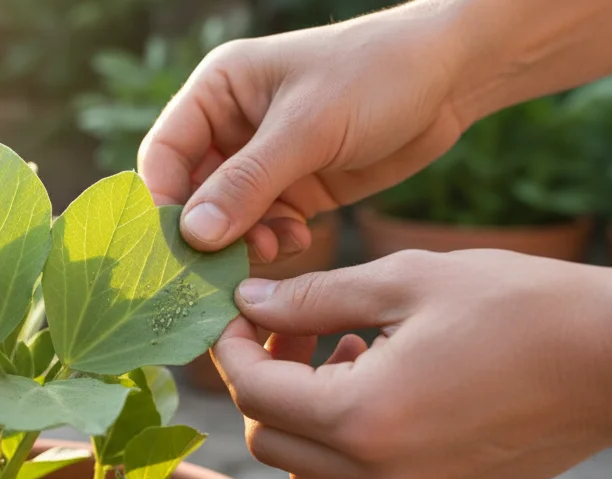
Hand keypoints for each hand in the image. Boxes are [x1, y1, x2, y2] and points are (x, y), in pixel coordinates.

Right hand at [138, 4, 472, 261]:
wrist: (450, 77)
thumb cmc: (375, 75)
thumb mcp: (308, 127)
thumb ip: (248, 183)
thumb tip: (193, 235)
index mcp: (218, 91)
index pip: (164, 155)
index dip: (161, 202)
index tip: (175, 247)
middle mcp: (231, 127)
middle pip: (191, 195)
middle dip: (205, 233)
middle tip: (219, 270)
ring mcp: (264, 162)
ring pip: (228, 220)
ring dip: (243, 243)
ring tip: (271, 248)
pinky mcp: (297, 190)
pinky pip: (266, 229)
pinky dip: (274, 243)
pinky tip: (299, 240)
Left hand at [212, 250, 611, 478]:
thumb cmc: (519, 305)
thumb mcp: (406, 282)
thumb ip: (314, 298)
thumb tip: (249, 303)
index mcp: (363, 419)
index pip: (254, 397)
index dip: (233, 351)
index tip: (239, 313)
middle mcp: (381, 478)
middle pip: (271, 442)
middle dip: (264, 383)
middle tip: (292, 327)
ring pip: (311, 471)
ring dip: (305, 415)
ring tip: (347, 349)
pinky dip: (348, 441)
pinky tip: (385, 383)